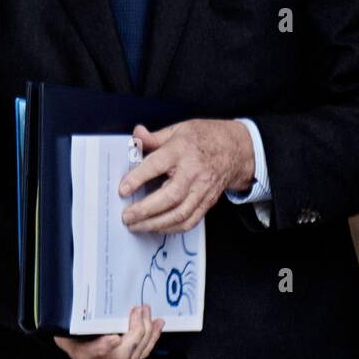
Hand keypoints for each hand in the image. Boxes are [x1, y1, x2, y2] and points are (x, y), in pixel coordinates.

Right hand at [53, 305, 164, 358]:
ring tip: (150, 315)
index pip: (92, 352)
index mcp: (80, 351)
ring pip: (134, 355)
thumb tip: (77, 294)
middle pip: (120, 354)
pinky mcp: (122, 358)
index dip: (104, 347)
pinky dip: (151, 338)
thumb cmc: (68, 329)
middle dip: (134, 332)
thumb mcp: (64, 321)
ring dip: (147, 334)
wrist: (70, 340)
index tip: (113, 338)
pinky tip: (157, 325)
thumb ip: (71, 313)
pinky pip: (140, 353)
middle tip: (138, 310)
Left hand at [119, 119, 255, 233]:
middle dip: (145, 210)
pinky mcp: (207, 202)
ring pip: (180, 214)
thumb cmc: (204, 138)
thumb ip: (154, 137)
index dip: (138, 178)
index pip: (157, 164)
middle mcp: (193, 172)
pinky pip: (190, 221)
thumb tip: (135, 135)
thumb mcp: (178, 129)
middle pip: (170, 196)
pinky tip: (157, 227)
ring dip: (156, 224)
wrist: (235, 149)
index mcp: (182, 149)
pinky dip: (172, 228)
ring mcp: (202, 189)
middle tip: (127, 216)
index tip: (123, 189)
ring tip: (137, 226)